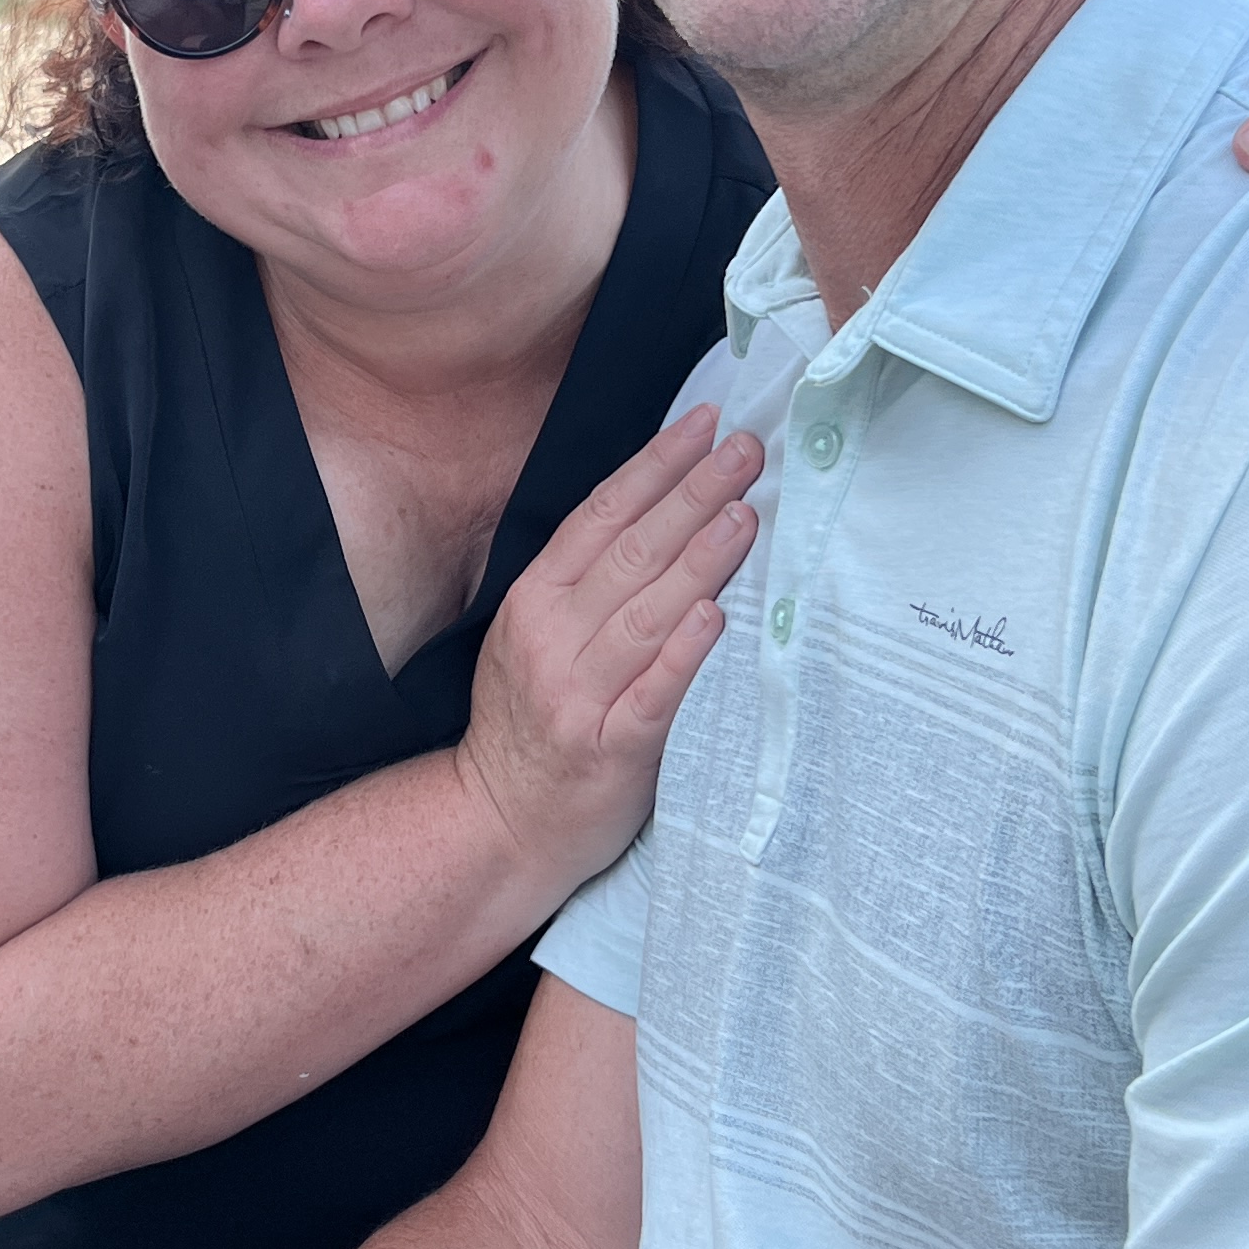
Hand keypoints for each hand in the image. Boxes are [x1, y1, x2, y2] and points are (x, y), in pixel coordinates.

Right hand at [457, 408, 762, 902]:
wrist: (498, 824)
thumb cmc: (533, 724)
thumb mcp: (535, 638)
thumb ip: (586, 583)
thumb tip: (662, 512)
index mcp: (534, 601)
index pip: (602, 515)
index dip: (657, 465)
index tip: (707, 424)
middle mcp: (550, 639)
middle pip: (632, 552)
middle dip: (694, 493)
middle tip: (750, 450)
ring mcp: (577, 696)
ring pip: (646, 613)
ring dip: (699, 559)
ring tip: (746, 515)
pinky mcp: (610, 750)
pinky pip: (653, 695)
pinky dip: (683, 653)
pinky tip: (716, 616)